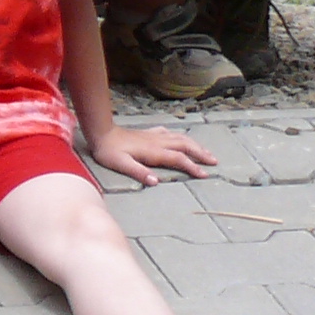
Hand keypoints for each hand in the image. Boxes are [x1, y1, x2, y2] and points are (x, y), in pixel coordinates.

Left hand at [91, 125, 215, 183]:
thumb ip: (138, 172)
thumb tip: (155, 182)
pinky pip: (169, 133)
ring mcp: (153, 136)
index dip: (192, 166)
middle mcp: (157, 142)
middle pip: (185, 145)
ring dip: (194, 144)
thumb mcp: (120, 164)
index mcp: (153, 151)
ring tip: (206, 151)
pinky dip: (179, 136)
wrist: (100, 132)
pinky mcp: (148, 133)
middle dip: (200, 153)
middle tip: (214, 162)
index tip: (205, 174)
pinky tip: (180, 137)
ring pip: (179, 138)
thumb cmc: (109, 151)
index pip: (178, 159)